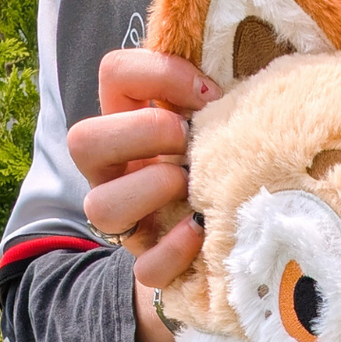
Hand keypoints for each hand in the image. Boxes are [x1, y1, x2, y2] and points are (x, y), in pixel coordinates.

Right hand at [67, 48, 222, 341]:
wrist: (221, 245)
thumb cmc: (225, 167)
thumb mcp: (219, 127)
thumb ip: (221, 103)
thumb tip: (258, 86)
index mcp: (130, 124)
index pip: (114, 74)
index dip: (157, 74)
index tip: (208, 93)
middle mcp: (116, 172)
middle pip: (83, 141)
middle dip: (141, 132)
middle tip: (187, 139)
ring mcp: (128, 222)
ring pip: (99, 207)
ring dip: (148, 187)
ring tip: (189, 185)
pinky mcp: (149, 268)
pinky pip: (145, 268)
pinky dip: (174, 250)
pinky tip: (201, 231)